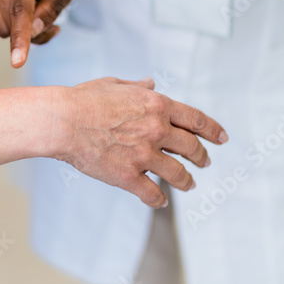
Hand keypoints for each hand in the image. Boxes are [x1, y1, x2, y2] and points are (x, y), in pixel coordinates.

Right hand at [0, 0, 72, 67]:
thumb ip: (52, 11)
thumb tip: (32, 32)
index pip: (20, 8)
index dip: (20, 36)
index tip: (17, 61)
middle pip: (10, 23)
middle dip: (28, 29)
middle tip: (39, 12)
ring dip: (15, 29)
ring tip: (25, 7)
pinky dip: (2, 26)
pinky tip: (8, 8)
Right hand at [56, 77, 228, 208]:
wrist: (62, 121)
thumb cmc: (83, 100)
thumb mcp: (115, 84)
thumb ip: (138, 87)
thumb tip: (151, 82)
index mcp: (156, 105)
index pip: (196, 119)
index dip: (212, 130)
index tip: (221, 138)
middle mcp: (156, 130)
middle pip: (191, 147)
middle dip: (201, 157)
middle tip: (204, 162)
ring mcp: (143, 155)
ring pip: (177, 173)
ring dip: (186, 181)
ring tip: (189, 184)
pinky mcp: (127, 176)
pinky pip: (152, 192)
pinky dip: (159, 199)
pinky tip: (161, 201)